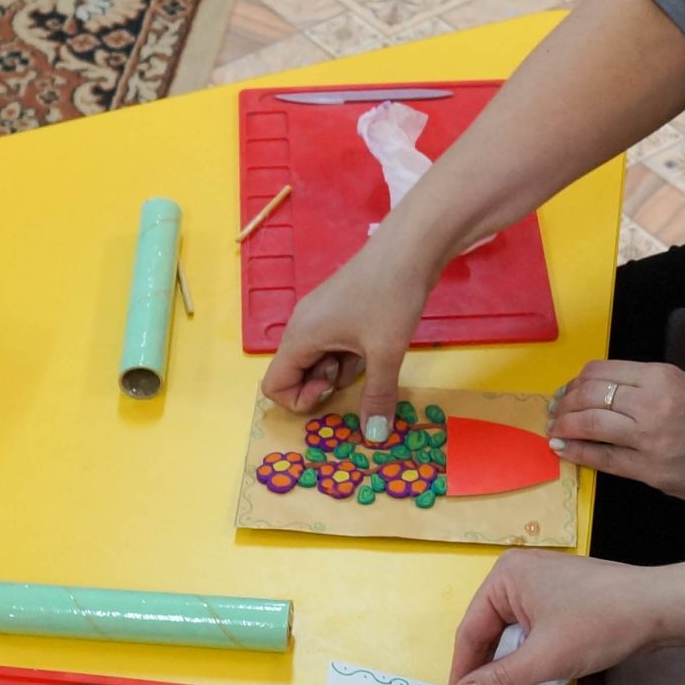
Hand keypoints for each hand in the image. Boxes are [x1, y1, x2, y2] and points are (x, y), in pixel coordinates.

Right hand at [258, 233, 438, 429]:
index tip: (332, 390)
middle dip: (324, 385)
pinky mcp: (342, 309)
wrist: (411, 247)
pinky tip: (379, 343)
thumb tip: (375, 437)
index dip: (299, 399)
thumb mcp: (385, 352)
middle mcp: (303, 326)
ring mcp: (322, 316)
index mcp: (300, 336)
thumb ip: (377, 396)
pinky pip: (336, 344)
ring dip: (342, 370)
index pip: (273, 385)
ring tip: (373, 355)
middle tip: (358, 375)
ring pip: (320, 359)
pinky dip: (352, 353)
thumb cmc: (390, 296)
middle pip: (296, 373)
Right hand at [448, 549, 666, 684]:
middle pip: (491, 631)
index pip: (471, 630)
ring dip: (516, 663)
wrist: (660, 609)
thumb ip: (498, 680)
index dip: (464, 670)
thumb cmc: (600, 624)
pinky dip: (535, 654)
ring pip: (514, 633)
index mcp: (505, 575)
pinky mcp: (563, 597)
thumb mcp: (544, 658)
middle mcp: (519, 573)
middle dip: (492, 667)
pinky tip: (543, 674)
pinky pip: (535, 630)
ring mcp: (543, 584)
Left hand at [545, 361, 684, 506]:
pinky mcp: (654, 472)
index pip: (600, 371)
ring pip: (589, 425)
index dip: (575, 382)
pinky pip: (604, 459)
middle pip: (587, 396)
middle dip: (563, 405)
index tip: (567, 392)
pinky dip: (580, 454)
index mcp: (662, 377)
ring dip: (564, 428)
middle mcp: (653, 403)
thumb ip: (648, 390)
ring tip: (556, 432)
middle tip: (554, 413)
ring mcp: (652, 439)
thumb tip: (604, 397)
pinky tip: (567, 452)